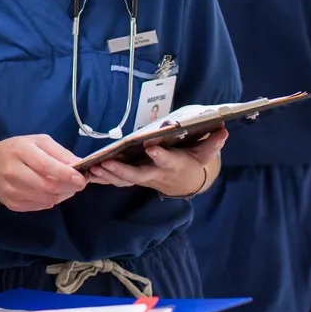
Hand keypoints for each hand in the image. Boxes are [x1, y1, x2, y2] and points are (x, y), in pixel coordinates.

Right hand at [0, 135, 87, 212]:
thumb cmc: (16, 149)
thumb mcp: (38, 141)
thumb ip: (59, 152)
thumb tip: (79, 163)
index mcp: (20, 151)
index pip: (45, 166)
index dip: (66, 174)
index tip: (81, 179)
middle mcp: (12, 171)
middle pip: (46, 186)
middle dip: (68, 187)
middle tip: (79, 184)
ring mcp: (11, 190)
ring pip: (45, 199)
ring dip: (62, 195)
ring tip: (67, 187)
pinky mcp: (12, 204)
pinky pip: (38, 206)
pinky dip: (51, 201)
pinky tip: (52, 192)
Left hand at [86, 130, 227, 194]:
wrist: (183, 182)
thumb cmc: (191, 162)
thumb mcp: (204, 154)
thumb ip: (211, 143)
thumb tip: (223, 130)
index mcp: (172, 165)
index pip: (166, 160)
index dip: (160, 155)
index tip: (151, 147)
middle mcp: (155, 173)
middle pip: (137, 175)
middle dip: (121, 171)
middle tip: (106, 163)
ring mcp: (143, 178)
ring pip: (123, 180)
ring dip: (107, 176)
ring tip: (92, 168)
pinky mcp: (133, 179)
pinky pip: (116, 181)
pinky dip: (102, 178)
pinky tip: (87, 172)